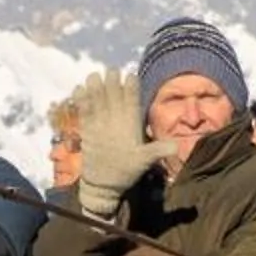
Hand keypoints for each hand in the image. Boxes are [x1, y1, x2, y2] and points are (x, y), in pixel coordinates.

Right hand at [72, 70, 177, 222]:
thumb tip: (177, 147)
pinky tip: (79, 90)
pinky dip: (81, 102)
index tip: (131, 76)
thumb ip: (157, 151)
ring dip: (95, 88)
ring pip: (98, 100)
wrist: (106, 184)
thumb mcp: (144, 161)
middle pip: (114, 96)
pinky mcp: (88, 129)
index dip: (132, 88)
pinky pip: (84, 112)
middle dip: (112, 83)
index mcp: (131, 123)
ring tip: (93, 77)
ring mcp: (101, 123)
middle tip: (112, 71)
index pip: (132, 101)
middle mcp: (116, 119)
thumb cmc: (127, 171)